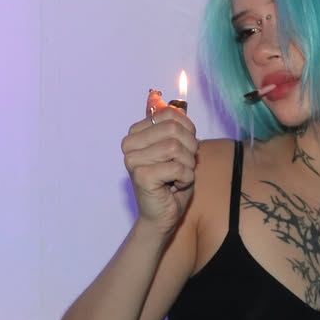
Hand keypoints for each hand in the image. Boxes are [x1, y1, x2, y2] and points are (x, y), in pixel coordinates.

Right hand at [121, 89, 197, 234]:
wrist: (163, 215)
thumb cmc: (172, 182)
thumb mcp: (179, 148)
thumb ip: (176, 126)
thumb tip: (175, 105)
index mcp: (136, 133)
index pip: (171, 115)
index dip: (188, 132)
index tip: (183, 151)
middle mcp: (129, 144)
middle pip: (175, 130)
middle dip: (189, 150)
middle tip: (182, 166)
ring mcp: (132, 160)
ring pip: (177, 148)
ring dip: (187, 166)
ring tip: (178, 177)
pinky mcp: (141, 176)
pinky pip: (177, 167)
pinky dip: (185, 178)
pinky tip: (175, 186)